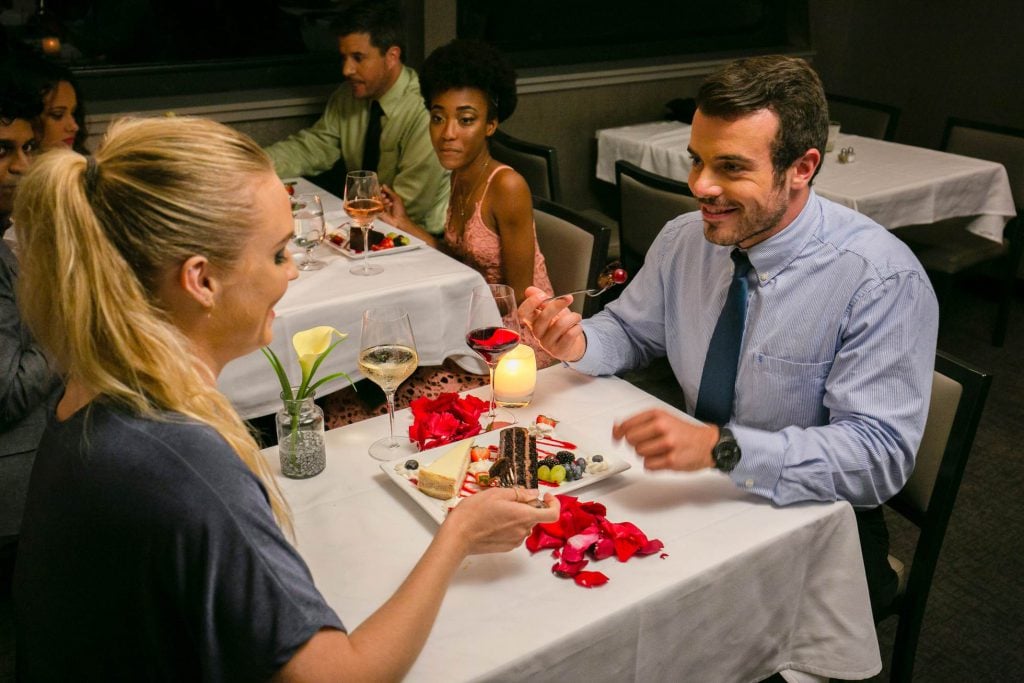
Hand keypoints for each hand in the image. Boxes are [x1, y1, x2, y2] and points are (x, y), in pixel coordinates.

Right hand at [379, 184, 408, 226]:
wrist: (399, 220)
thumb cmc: (399, 209)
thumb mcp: (396, 198)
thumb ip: (390, 191)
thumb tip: (383, 185)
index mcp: (389, 198)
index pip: (382, 191)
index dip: (381, 189)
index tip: (380, 188)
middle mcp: (384, 201)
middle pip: (379, 195)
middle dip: (381, 194)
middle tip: (384, 196)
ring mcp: (381, 207)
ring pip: (377, 200)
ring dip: (383, 200)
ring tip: (389, 202)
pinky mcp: (378, 212)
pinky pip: (376, 206)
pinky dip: (380, 205)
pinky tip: (385, 206)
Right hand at [445, 487, 559, 554]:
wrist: (458, 536)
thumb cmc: (474, 513)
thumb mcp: (496, 493)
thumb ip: (520, 494)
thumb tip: (534, 494)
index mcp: (524, 516)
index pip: (552, 514)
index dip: (554, 504)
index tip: (546, 497)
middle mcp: (523, 531)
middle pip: (536, 517)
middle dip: (528, 506)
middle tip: (510, 498)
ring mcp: (515, 541)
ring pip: (524, 525)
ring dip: (518, 516)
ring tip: (498, 509)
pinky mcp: (506, 547)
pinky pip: (516, 533)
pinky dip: (510, 525)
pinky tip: (494, 520)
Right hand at [517, 286, 585, 361]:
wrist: (573, 344)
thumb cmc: (560, 325)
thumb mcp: (552, 309)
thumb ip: (542, 299)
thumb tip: (529, 290)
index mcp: (532, 321)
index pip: (523, 313)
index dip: (531, 303)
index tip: (543, 295)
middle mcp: (537, 333)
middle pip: (543, 317)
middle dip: (557, 305)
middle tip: (568, 298)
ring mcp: (546, 344)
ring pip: (559, 325)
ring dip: (572, 317)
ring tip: (577, 317)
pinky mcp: (558, 351)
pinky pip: (569, 335)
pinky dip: (577, 328)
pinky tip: (577, 327)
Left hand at [612, 409, 718, 471]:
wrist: (708, 444)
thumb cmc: (684, 432)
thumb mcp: (663, 418)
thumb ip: (640, 422)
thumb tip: (616, 429)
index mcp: (658, 414)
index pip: (628, 424)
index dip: (619, 432)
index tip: (617, 436)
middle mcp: (662, 427)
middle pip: (631, 440)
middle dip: (635, 444)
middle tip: (647, 443)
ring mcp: (667, 444)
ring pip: (639, 453)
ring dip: (646, 455)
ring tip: (659, 451)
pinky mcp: (671, 460)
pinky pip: (648, 466)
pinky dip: (652, 465)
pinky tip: (663, 459)